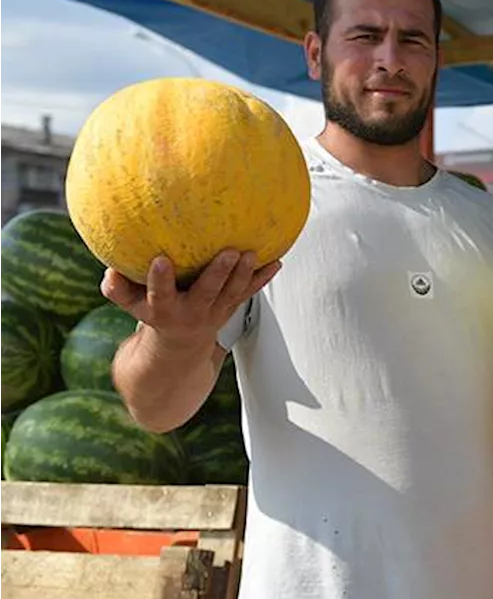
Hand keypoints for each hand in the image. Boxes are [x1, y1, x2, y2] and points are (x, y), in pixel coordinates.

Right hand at [101, 249, 279, 347]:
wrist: (179, 346)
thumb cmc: (152, 312)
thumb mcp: (131, 305)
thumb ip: (118, 289)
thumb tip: (108, 270)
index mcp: (164, 310)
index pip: (160, 294)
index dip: (160, 280)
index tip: (160, 260)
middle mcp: (192, 312)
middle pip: (207, 292)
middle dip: (217, 273)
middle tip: (229, 252)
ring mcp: (214, 311)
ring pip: (232, 292)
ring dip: (244, 273)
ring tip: (252, 253)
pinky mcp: (230, 307)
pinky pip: (248, 292)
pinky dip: (262, 278)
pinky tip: (277, 260)